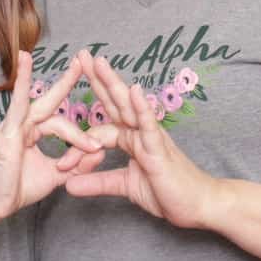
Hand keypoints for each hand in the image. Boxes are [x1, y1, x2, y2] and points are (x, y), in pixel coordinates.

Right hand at [0, 52, 103, 222]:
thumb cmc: (21, 186)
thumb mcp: (56, 174)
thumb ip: (77, 164)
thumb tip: (100, 152)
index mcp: (35, 129)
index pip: (62, 124)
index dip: (79, 136)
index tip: (96, 148)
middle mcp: (23, 125)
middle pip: (46, 101)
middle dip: (63, 81)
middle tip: (79, 61)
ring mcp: (9, 133)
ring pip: (21, 105)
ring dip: (22, 81)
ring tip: (25, 58)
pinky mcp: (0, 147)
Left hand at [60, 54, 222, 229]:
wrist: (198, 205)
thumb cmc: (169, 192)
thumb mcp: (125, 186)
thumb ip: (98, 182)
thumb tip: (68, 186)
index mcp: (131, 139)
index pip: (101, 128)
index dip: (78, 145)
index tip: (62, 163)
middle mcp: (139, 132)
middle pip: (115, 101)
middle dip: (98, 79)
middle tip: (82, 55)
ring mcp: (151, 137)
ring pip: (129, 106)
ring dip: (114, 84)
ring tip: (99, 63)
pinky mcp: (160, 149)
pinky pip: (149, 125)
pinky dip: (142, 108)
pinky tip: (135, 91)